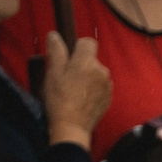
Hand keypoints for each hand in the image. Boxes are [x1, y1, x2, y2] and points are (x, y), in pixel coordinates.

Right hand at [41, 34, 112, 149]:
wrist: (72, 127)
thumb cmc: (59, 99)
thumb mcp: (53, 74)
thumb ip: (56, 52)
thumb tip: (54, 34)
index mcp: (87, 62)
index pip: (88, 42)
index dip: (77, 46)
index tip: (67, 58)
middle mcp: (101, 70)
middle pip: (91, 58)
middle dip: (80, 64)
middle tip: (66, 78)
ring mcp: (107, 85)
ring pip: (96, 72)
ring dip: (87, 76)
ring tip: (73, 91)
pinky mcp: (109, 97)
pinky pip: (100, 85)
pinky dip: (92, 88)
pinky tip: (81, 99)